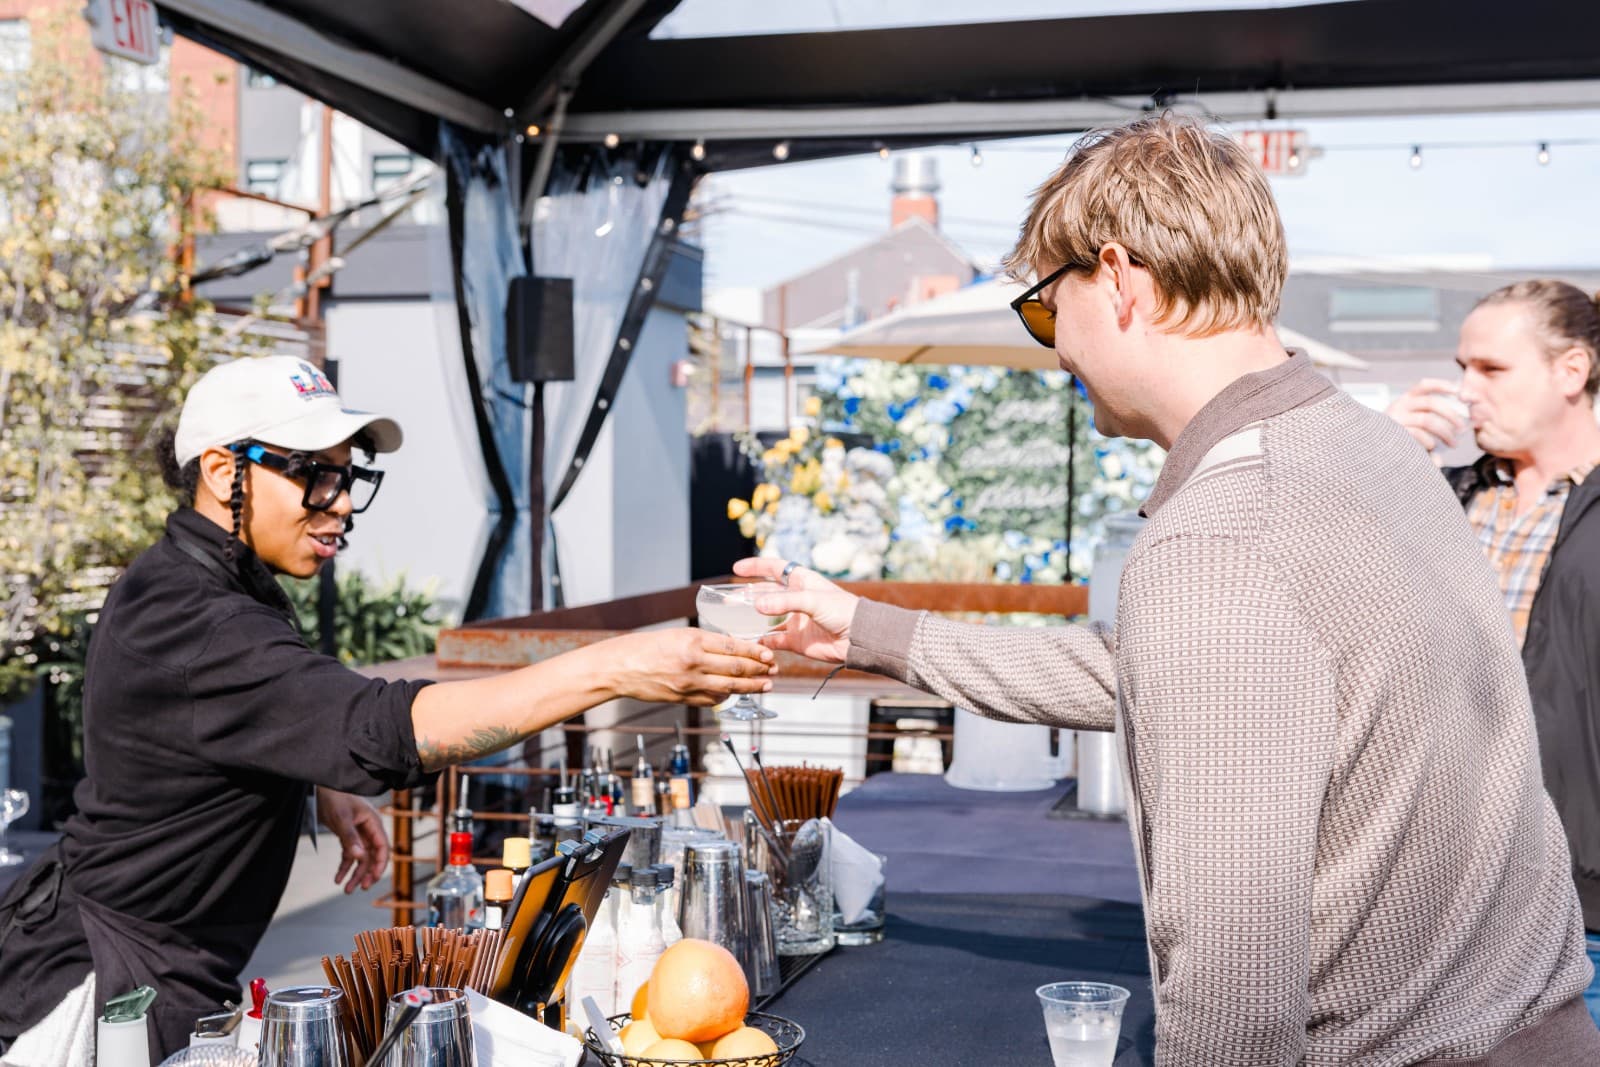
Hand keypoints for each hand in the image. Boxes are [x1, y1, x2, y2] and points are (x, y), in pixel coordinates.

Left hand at [316, 787, 389, 893]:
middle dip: (366, 873)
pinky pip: (349, 855)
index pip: (382, 847)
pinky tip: (337, 878)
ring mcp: (359, 834)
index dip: (380, 864)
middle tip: (360, 888)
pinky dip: (344, 867)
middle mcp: (369, 830)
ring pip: (360, 859)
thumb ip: (350, 838)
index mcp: (373, 823)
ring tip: (347, 889)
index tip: (373, 878)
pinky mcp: (348, 837)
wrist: (323, 788)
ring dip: (355, 874)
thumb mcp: (342, 818)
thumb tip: (359, 857)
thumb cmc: (336, 798)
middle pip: (372, 856)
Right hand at [606, 628, 775, 705]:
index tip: (769, 653)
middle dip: (759, 670)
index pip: (733, 646)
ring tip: (765, 685)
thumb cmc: (645, 647)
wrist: (620, 668)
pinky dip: (727, 696)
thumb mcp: (677, 635)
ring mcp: (688, 684)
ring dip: (751, 687)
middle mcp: (693, 663)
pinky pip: (712, 699)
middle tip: (774, 669)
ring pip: (729, 686)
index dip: (755, 651)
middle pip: (736, 668)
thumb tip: (731, 646)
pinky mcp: (683, 699)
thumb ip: (704, 642)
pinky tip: (737, 694)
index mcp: (692, 641)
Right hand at [733, 558, 858, 663]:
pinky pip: (773, 641)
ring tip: (732, 621)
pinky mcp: (796, 640)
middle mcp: (796, 600)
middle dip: (747, 596)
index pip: (775, 569)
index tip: (737, 568)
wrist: (859, 638)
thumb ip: (784, 602)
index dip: (756, 567)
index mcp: (802, 582)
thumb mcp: (813, 599)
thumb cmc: (842, 610)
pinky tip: (750, 642)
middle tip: (727, 600)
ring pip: (766, 619)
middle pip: (766, 595)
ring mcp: (795, 621)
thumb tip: (757, 606)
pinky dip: (761, 643)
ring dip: (750, 621)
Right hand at [1386, 378, 1466, 451]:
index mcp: (1405, 400)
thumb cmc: (1397, 436)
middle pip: (1431, 403)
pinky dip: (1429, 441)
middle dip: (1451, 415)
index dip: (1441, 385)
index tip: (1457, 390)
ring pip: (1428, 420)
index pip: (1423, 386)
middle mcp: (1399, 406)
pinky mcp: (1395, 434)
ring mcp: (1396, 420)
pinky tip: (1432, 448)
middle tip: (1462, 428)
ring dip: (1445, 433)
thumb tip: (1453, 423)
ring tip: (1453, 443)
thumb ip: (1430, 420)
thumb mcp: (1411, 422)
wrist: (1374, 448)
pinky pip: (1419, 435)